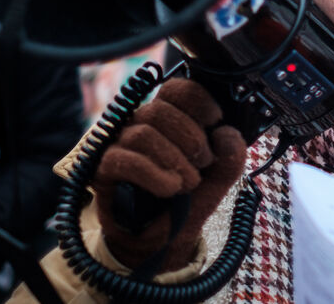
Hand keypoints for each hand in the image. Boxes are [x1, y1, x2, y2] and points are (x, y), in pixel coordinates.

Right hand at [91, 77, 246, 270]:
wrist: (161, 242)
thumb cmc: (187, 201)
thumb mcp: (218, 179)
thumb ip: (231, 156)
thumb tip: (226, 133)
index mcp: (168, 119)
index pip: (176, 90)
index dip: (198, 100)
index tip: (216, 120)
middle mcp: (139, 126)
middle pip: (159, 110)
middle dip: (190, 138)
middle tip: (203, 163)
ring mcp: (117, 146)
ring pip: (142, 134)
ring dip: (174, 160)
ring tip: (187, 183)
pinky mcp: (102, 170)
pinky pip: (124, 160)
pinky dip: (154, 174)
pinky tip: (170, 188)